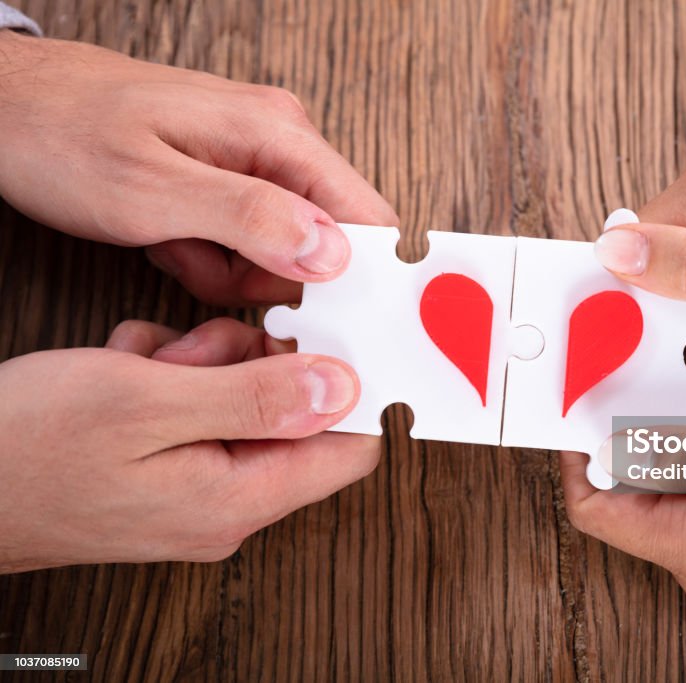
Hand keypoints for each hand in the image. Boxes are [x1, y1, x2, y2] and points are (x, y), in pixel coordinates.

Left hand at [0, 30, 396, 305]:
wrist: (4, 105)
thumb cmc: (61, 134)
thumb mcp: (149, 188)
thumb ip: (249, 219)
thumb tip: (333, 253)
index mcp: (277, 135)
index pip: (367, 217)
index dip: (357, 277)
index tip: (322, 318)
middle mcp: (279, 142)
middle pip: (328, 244)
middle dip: (272, 279)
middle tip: (207, 268)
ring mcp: (256, 160)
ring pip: (286, 251)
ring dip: (233, 271)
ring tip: (176, 246)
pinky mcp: (230, 180)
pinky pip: (250, 243)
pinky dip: (211, 258)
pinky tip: (170, 240)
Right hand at [0, 318, 378, 572]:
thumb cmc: (28, 449)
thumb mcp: (147, 403)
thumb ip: (255, 396)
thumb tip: (346, 388)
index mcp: (239, 497)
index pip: (350, 449)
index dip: (352, 388)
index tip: (331, 333)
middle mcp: (227, 502)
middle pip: (293, 414)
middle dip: (252, 363)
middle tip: (197, 348)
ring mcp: (194, 488)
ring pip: (242, 399)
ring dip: (202, 361)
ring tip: (145, 362)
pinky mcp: (164, 470)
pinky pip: (198, 407)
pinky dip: (168, 374)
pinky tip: (123, 370)